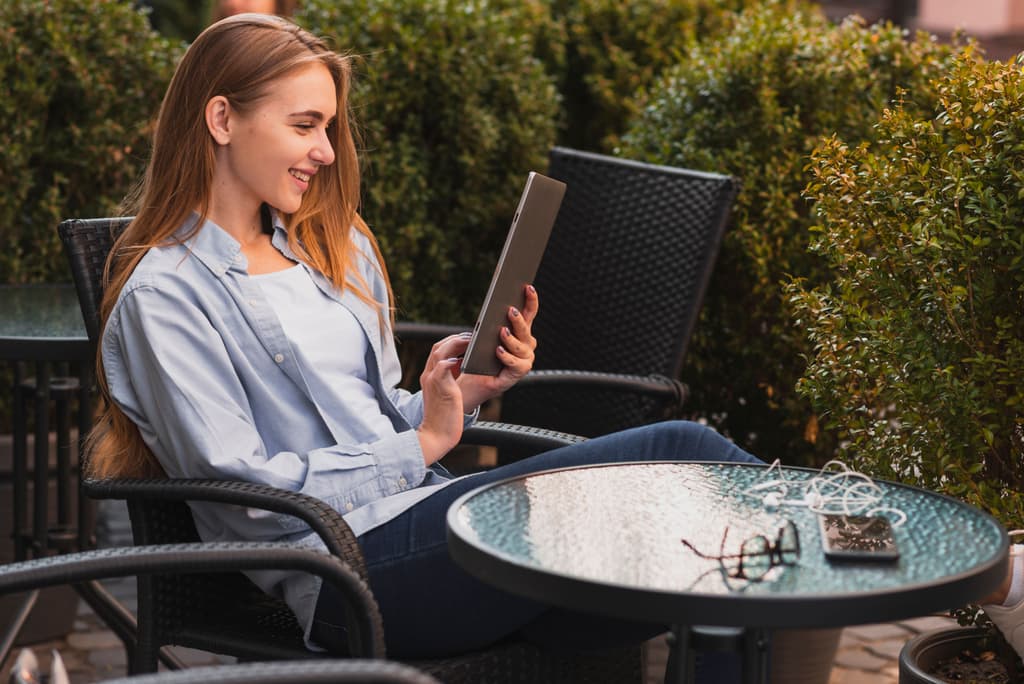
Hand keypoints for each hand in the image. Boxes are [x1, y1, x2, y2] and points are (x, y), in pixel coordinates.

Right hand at [417, 333, 470, 464]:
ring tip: (470, 342)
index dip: (451, 342)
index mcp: (430, 376)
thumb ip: (450, 379)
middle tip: (471, 337)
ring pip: (440, 352)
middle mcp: (428, 376)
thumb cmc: (445, 418)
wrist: (436, 435)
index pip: (437, 351)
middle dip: (455, 338)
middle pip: (438, 347)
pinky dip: (451, 360)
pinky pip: (442, 367)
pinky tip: (461, 360)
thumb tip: (461, 365)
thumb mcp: (446, 393)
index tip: (465, 340)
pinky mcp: (441, 388)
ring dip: (456, 343)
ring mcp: (433, 381)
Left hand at [459, 284, 538, 410]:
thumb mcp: (485, 333)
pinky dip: (506, 357)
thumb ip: (493, 321)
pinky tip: (498, 350)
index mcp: (521, 331)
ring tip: (501, 331)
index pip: (530, 312)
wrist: (475, 378)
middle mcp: (527, 344)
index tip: (527, 286)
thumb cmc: (480, 353)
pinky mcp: (519, 372)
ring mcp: (525, 358)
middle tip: (510, 310)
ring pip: (521, 346)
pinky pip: (515, 364)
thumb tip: (498, 306)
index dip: (531, 299)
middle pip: (525, 329)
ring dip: (511, 339)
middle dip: (518, 319)